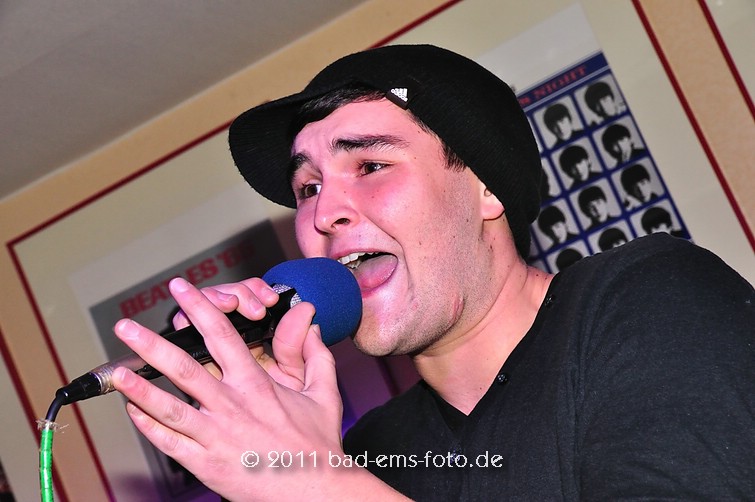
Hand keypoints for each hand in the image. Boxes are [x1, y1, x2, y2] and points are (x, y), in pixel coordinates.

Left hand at [111, 277, 344, 499]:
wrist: (316, 490)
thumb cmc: (317, 444)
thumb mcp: (324, 394)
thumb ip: (315, 356)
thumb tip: (312, 325)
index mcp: (256, 384)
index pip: (222, 335)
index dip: (199, 308)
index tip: (180, 289)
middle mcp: (231, 406)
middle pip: (184, 368)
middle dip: (151, 344)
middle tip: (126, 327)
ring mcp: (216, 436)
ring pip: (169, 407)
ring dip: (139, 388)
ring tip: (117, 372)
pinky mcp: (206, 464)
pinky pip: (170, 444)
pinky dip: (148, 427)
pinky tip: (132, 412)